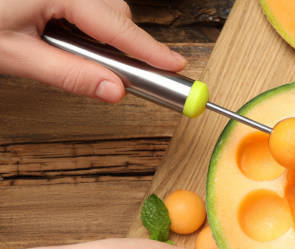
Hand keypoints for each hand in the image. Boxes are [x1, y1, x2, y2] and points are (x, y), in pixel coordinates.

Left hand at [0, 0, 186, 101]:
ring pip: (101, 8)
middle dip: (122, 45)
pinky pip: (83, 3)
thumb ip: (69, 74)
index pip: (118, 28)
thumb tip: (115, 91)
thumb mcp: (14, 54)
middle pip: (115, 14)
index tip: (177, 67)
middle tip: (117, 78)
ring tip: (62, 50)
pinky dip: (82, 23)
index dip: (150, 51)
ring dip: (98, 35)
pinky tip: (56, 34)